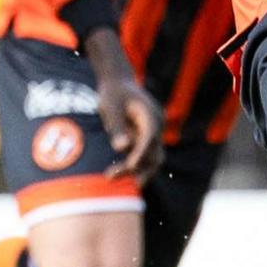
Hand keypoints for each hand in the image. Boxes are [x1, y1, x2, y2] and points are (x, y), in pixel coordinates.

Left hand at [84, 29, 163, 180]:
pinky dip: (131, 164)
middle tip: (129, 182)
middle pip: (156, 152)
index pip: (150, 138)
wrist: (118, 83)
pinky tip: (114, 171)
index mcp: (151, 115)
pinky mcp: (144, 138)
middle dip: (143, 168)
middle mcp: (156, 125)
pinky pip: (142, 155)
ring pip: (150, 157)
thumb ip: (117, 126)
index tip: (130, 166)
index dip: (141, 153)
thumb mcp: (111, 106)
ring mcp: (152, 132)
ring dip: (135, 169)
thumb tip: (122, 148)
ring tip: (110, 176)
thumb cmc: (113, 93)